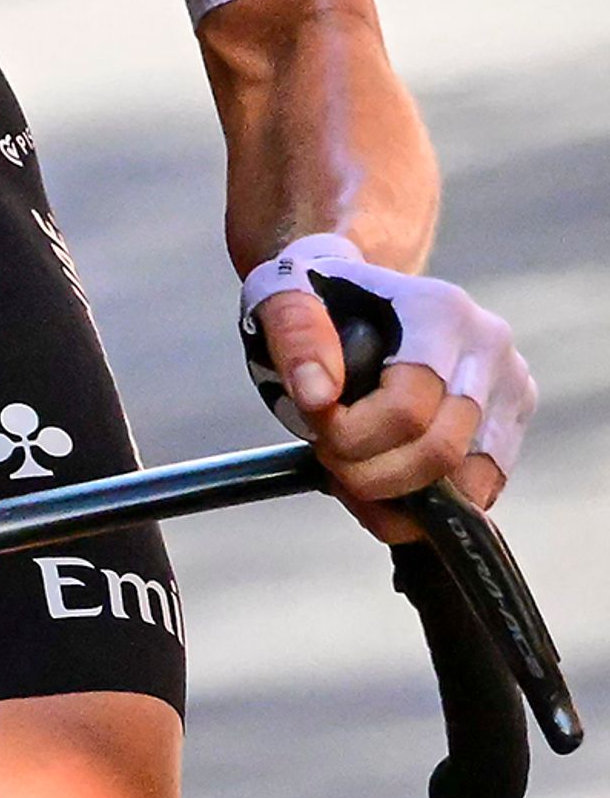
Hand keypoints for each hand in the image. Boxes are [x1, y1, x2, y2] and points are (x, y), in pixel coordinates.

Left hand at [244, 235, 529, 531]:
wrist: (359, 292)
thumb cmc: (319, 297)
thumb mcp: (283, 295)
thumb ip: (296, 337)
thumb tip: (317, 397)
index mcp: (439, 311)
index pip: (406, 409)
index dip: (350, 437)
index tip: (315, 427)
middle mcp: (489, 345)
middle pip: (440, 450)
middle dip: (371, 474)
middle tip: (329, 458)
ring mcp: (511, 382)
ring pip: (468, 480)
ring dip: (399, 497)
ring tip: (353, 473)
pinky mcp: (513, 417)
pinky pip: (481, 488)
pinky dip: (428, 505)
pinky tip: (385, 488)